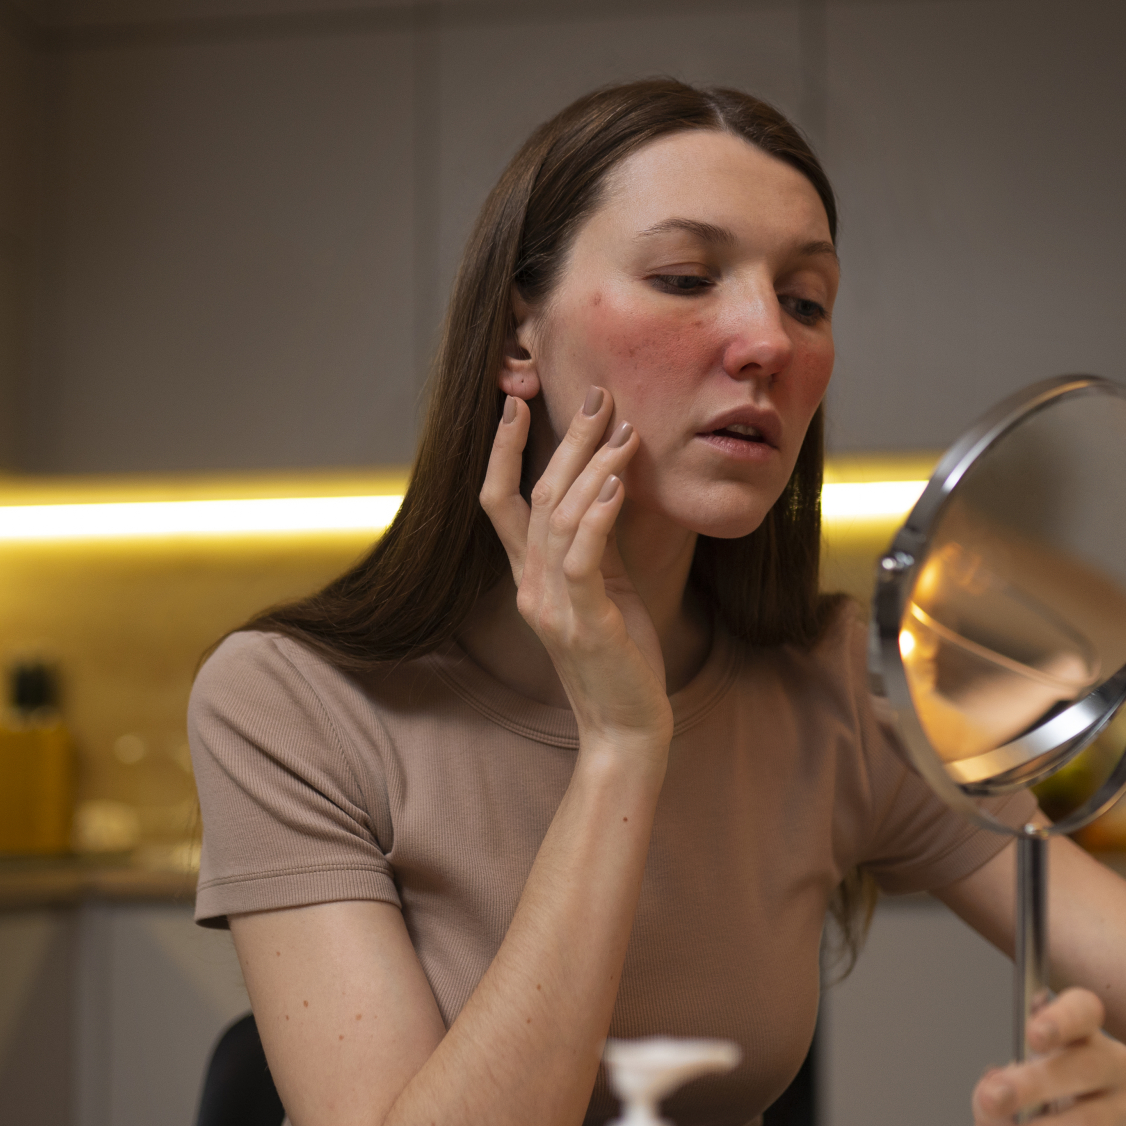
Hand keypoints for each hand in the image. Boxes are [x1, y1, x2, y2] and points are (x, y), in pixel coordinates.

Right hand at [479, 388, 669, 747]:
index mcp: (529, 577)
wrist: (625, 729)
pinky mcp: (583, 623)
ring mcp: (551, 605)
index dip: (504, 451)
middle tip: (597, 396)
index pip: (499, 501)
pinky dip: (599, 516)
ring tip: (625, 430)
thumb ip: (596, 544)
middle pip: (536, 495)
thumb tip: (610, 487)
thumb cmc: (621, 659)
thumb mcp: (606, 590)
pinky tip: (619, 485)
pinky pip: (582, 558)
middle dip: (565, 440)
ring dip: (593, 468)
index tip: (518, 403)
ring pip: (559, 518)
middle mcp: (529, 586)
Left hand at [967, 987, 1125, 1125]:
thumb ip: (994, 1090)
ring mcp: (1124, 1117)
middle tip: (990, 1099)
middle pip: (1085, 1068)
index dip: (1062, 1019)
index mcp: (1085, 1037)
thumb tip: (989, 1101)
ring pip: (1083, 1124)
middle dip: (1033, 1084)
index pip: (1085, 1012)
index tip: (1033, 1035)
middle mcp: (1114, 1070)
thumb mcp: (1013, 1087)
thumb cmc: (1045, 1103)